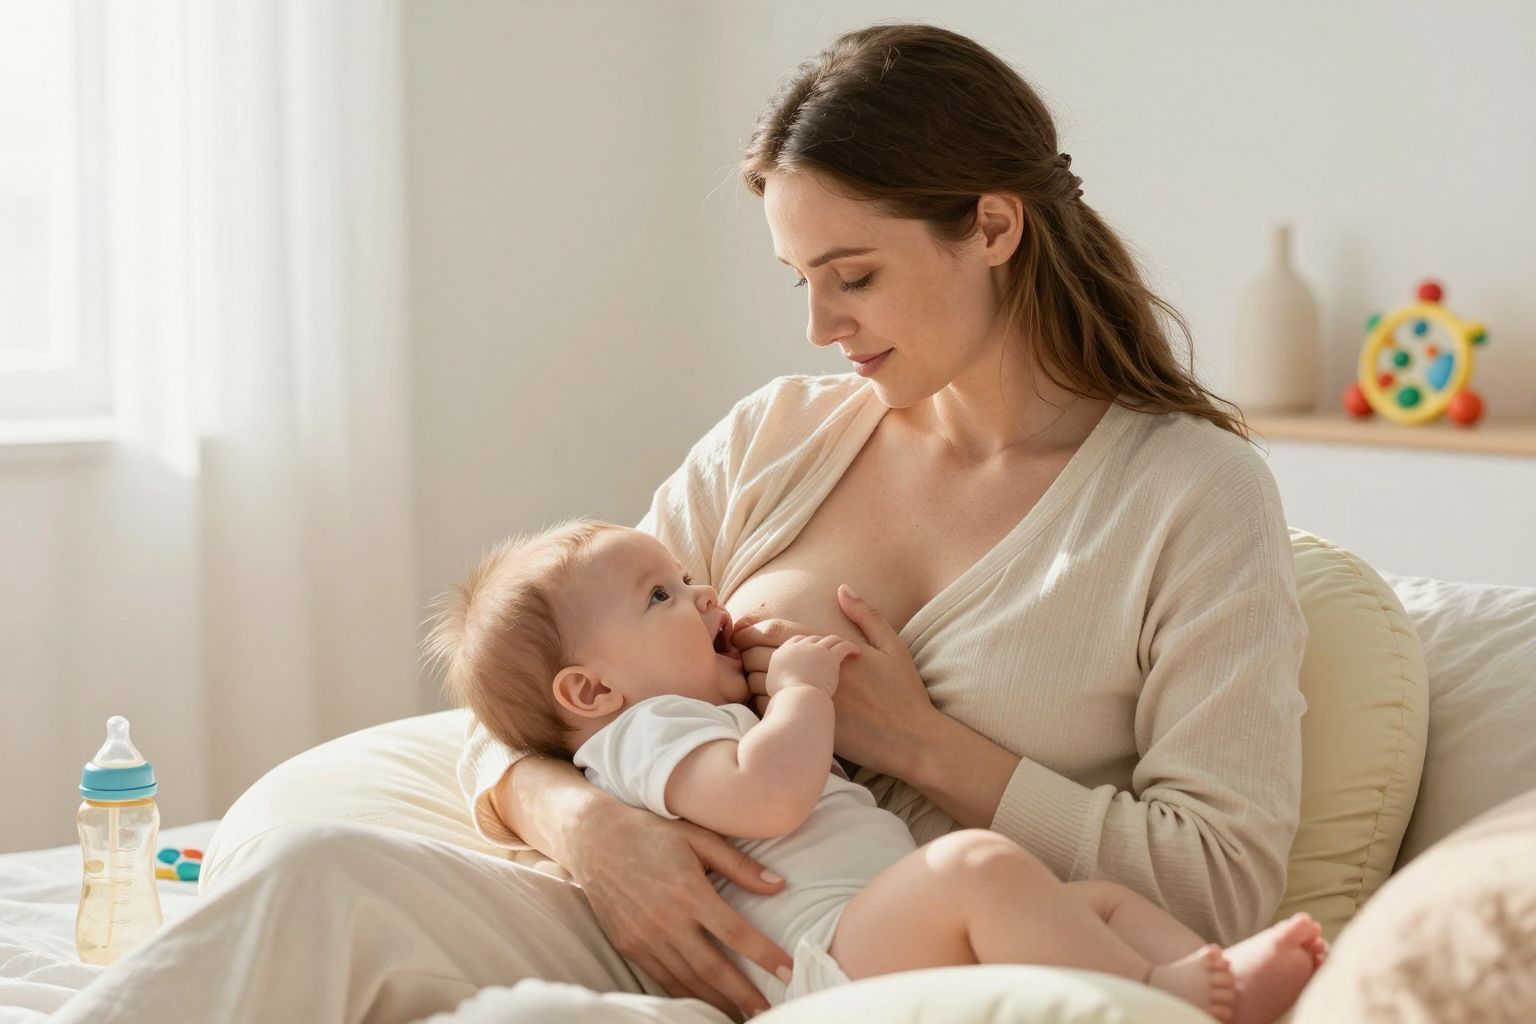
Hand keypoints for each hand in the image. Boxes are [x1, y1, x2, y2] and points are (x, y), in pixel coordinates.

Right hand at [569, 798, 792, 1020]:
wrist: (595, 839)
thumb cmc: (652, 833)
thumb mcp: (699, 837)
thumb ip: (739, 865)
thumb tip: (779, 885)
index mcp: (688, 891)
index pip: (735, 933)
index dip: (764, 955)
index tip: (788, 972)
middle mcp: (666, 919)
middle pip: (712, 968)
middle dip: (742, 994)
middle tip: (768, 1011)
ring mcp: (644, 937)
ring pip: (686, 981)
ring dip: (715, 1001)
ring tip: (741, 1013)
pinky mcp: (628, 946)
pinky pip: (662, 978)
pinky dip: (685, 994)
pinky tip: (704, 1001)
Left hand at [731, 585, 939, 778]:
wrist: (913, 741)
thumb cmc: (904, 693)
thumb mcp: (892, 647)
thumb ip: (866, 615)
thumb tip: (842, 589)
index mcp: (833, 649)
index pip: (779, 630)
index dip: (752, 628)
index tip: (740, 629)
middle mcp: (818, 672)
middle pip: (760, 653)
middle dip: (743, 650)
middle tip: (737, 652)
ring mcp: (811, 700)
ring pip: (758, 682)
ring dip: (747, 676)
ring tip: (747, 674)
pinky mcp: (807, 725)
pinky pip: (767, 711)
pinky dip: (757, 703)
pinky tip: (761, 701)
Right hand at [765, 634, 860, 698]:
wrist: (797, 700)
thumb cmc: (785, 702)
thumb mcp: (772, 689)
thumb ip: (776, 679)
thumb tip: (778, 682)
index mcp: (782, 653)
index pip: (795, 641)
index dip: (805, 643)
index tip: (812, 648)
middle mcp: (798, 647)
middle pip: (812, 639)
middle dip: (821, 643)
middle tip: (830, 650)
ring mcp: (814, 650)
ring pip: (829, 639)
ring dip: (838, 642)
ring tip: (845, 648)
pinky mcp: (830, 656)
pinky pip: (843, 646)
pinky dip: (851, 647)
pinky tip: (857, 653)